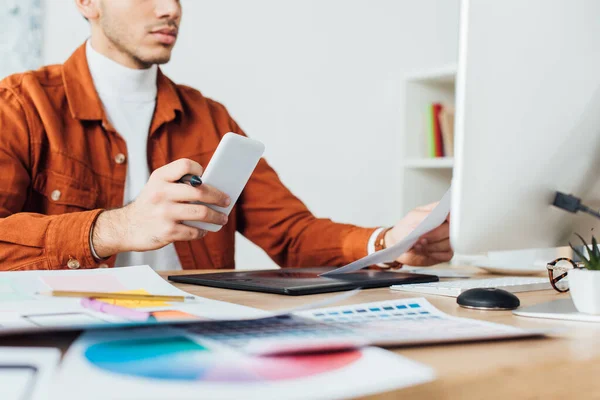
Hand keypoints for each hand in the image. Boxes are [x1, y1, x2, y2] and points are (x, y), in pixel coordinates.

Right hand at [92, 159, 230, 257]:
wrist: (125, 227)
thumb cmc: (150, 204)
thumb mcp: (157, 186)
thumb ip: (179, 182)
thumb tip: (214, 186)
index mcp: (159, 177)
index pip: (186, 165)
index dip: (199, 170)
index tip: (207, 178)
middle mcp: (161, 193)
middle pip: (200, 191)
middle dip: (219, 197)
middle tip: (227, 201)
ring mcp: (164, 213)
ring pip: (201, 213)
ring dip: (217, 217)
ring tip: (222, 219)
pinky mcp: (167, 232)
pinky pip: (194, 231)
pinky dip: (202, 231)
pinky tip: (204, 229)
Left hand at [384, 203, 452, 266]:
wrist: (398, 246)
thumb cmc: (404, 230)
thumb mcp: (411, 218)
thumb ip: (425, 216)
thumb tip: (436, 216)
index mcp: (439, 212)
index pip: (454, 211)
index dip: (450, 217)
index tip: (439, 223)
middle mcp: (446, 225)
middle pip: (452, 230)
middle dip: (435, 235)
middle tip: (421, 237)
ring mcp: (447, 239)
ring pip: (450, 244)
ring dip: (432, 246)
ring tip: (419, 244)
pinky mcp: (446, 252)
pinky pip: (447, 255)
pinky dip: (434, 254)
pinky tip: (424, 251)